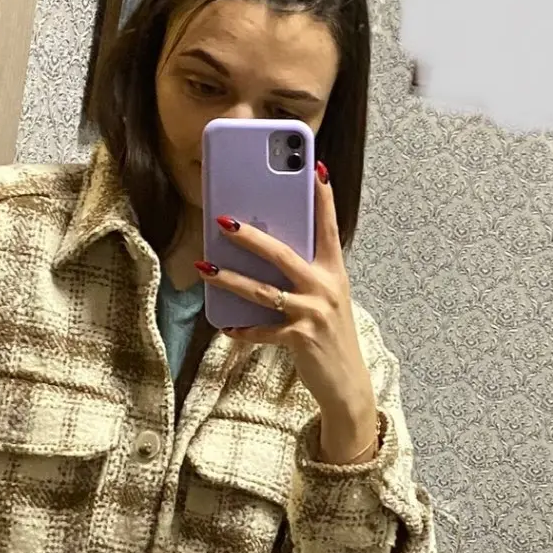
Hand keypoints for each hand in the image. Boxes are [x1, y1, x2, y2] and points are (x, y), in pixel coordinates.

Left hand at [196, 165, 379, 464]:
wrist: (347, 383)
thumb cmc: (331, 336)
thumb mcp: (327, 299)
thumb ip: (307, 274)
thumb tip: (268, 253)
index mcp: (333, 272)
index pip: (328, 227)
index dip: (323, 198)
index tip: (316, 169)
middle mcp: (325, 288)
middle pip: (282, 255)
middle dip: (251, 237)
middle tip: (224, 221)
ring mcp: (313, 314)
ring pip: (264, 291)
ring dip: (230, 279)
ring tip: (205, 267)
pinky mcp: (300, 339)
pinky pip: (264, 330)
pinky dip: (243, 330)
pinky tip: (226, 327)